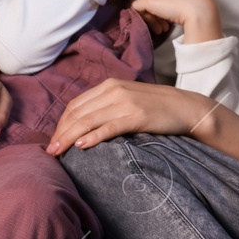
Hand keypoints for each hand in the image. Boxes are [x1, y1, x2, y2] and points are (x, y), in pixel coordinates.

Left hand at [45, 79, 216, 154]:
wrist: (187, 108)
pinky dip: (93, 136)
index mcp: (110, 85)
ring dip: (69, 137)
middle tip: (50, 152)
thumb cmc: (157, 108)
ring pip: (88, 120)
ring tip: (59, 153)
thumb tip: (83, 125)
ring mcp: (125, 102)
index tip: (53, 141)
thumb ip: (107, 106)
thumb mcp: (128, 99)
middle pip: (78, 113)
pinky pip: (109, 127)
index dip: (61, 124)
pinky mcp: (137, 116)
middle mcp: (114, 90)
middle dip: (61, 133)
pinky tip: (82, 146)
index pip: (76, 104)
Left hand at [130, 0, 221, 41]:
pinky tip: (157, 26)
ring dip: (151, 17)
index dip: (158, 0)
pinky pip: (137, 8)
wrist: (198, 9)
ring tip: (162, 27)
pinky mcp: (149, 0)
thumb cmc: (195, 4)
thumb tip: (160, 3)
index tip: (165, 10)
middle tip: (163, 23)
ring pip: (142, 3)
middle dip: (153, 10)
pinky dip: (146, 18)